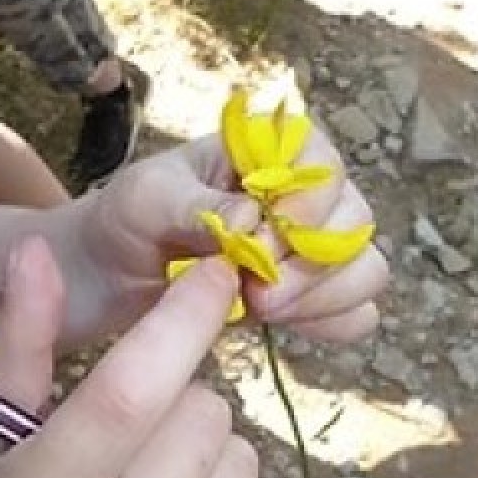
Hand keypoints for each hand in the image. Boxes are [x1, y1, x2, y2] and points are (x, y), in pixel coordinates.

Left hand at [80, 130, 387, 342]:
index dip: (308, 204)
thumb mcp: (147, 200)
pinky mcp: (311, 297)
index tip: (265, 241)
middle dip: (313, 263)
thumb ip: (196, 205)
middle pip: (356, 221)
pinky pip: (355, 314)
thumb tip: (249, 217)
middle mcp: (304, 193)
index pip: (323, 163)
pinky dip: (330, 324)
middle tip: (258, 292)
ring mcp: (313, 248)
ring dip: (323, 297)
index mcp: (270, 150)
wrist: (111, 274)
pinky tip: (282, 326)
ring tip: (261, 308)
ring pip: (366, 270)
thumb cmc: (129, 218)